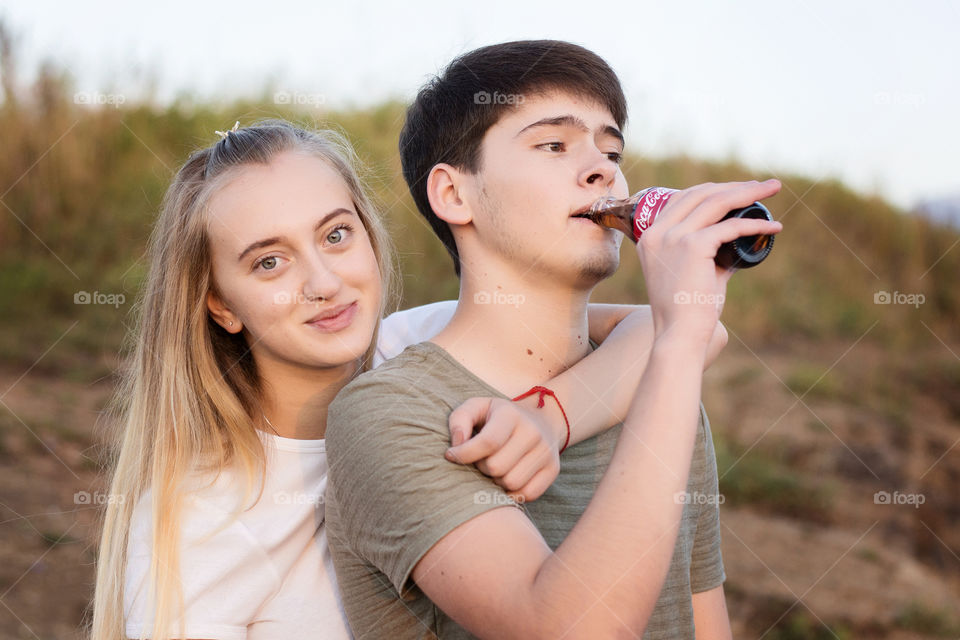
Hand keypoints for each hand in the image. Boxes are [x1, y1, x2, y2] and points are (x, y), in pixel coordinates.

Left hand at [445, 396, 562, 502]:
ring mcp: (546, 451)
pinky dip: (512, 492)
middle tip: (480, 460)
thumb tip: (456, 445)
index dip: (464, 454)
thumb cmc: (497, 417)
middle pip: (497, 467)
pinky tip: (506, 478)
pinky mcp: (553, 469)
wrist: (540, 419)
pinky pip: (528, 494)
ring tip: (494, 468)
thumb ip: (459, 420)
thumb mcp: (476, 407)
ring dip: (496, 481)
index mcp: (511, 414)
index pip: (488, 442)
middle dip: (481, 468)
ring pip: (511, 483)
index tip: (451, 455)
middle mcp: (533, 432)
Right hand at [637, 180, 782, 348]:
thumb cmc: (688, 310)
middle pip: (701, 193)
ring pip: (716, 202)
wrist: (678, 335)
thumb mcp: (692, 272)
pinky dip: (755, 225)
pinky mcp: (692, 246)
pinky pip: (730, 227)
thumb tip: (739, 238)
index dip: (715, 189)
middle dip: (736, 185)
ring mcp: (673, 237)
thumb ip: (710, 253)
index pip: (684, 198)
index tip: (742, 189)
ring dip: (749, 193)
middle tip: (766, 186)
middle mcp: (657, 232)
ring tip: (773, 190)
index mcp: (650, 236)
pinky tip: (773, 227)